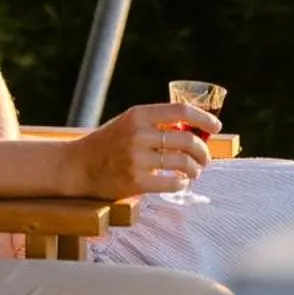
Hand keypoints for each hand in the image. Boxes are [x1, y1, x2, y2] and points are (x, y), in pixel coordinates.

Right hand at [68, 102, 218, 198]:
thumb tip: (195, 129)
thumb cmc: (107, 144)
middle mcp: (138, 134)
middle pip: (187, 139)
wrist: (77, 166)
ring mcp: (136, 158)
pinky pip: (171, 183)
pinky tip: (179, 182)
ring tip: (194, 172)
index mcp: (139, 114)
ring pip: (182, 162)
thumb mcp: (129, 123)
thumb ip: (156, 123)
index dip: (204, 118)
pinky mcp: (134, 181)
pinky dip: (180, 183)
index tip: (216, 127)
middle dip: (202, 151)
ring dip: (194, 169)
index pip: (181, 111)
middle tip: (205, 159)